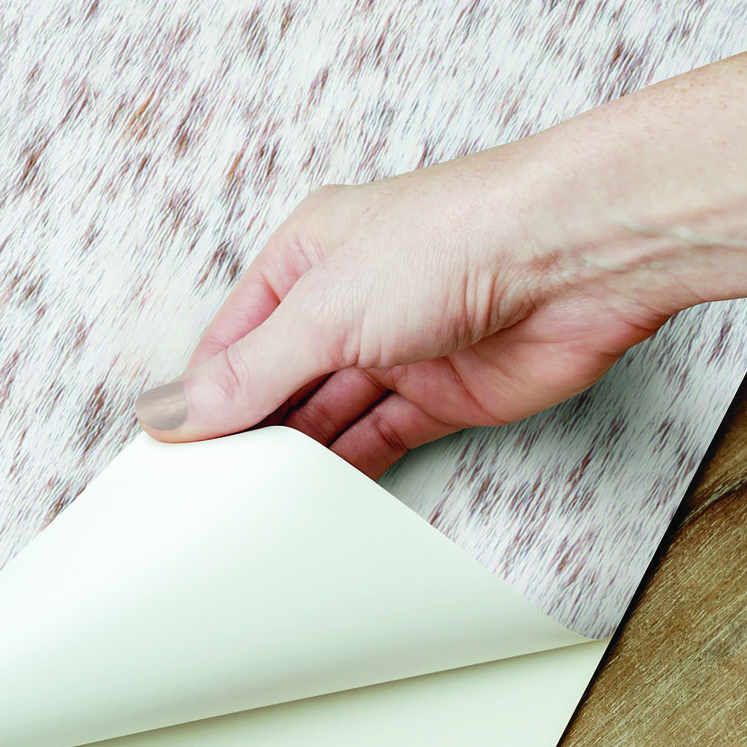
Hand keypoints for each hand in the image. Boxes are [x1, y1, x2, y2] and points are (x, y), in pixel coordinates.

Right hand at [134, 151, 681, 477]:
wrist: (578, 256)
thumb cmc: (457, 238)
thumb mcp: (324, 310)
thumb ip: (248, 372)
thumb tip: (172, 410)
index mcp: (306, 258)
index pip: (232, 340)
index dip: (201, 397)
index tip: (169, 456)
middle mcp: (348, 302)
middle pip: (277, 383)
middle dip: (247, 433)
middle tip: (206, 494)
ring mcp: (397, 350)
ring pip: (328, 418)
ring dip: (297, 459)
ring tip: (252, 508)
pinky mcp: (445, 395)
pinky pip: (382, 441)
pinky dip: (351, 472)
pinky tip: (318, 502)